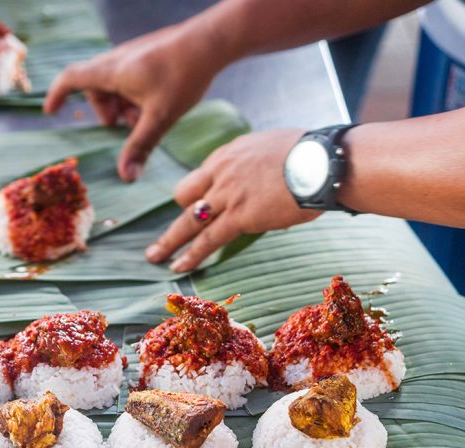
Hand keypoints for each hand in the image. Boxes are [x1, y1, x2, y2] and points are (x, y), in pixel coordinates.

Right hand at [44, 24, 225, 180]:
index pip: (71, 78)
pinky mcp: (146, 54)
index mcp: (111, 72)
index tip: (51, 111)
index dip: (57, 94)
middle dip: (106, 111)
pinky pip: (128, 76)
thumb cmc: (184, 75)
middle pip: (94, 88)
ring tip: (146, 117)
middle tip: (124, 125)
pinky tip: (157, 104)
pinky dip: (134, 94)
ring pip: (113, 84)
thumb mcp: (160, 117)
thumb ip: (140, 146)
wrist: (213, 41)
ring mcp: (132, 55)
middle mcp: (117, 59)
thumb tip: (125, 177)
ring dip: (122, 104)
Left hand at [145, 128, 322, 271]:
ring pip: (189, 221)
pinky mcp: (239, 216)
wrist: (325, 162)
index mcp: (230, 152)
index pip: (204, 174)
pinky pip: (207, 239)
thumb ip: (260, 164)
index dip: (203, 191)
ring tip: (155, 256)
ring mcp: (227, 195)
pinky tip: (178, 267)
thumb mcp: (276, 148)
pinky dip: (191, 255)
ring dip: (170, 241)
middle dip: (181, 212)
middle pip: (185, 194)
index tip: (202, 202)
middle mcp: (221, 171)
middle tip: (172, 231)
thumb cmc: (315, 156)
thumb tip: (268, 176)